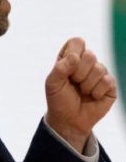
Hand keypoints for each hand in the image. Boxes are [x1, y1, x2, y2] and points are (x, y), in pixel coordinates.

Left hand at [44, 37, 116, 152]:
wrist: (68, 120)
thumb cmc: (58, 99)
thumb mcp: (52, 83)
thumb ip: (60, 68)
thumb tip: (75, 57)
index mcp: (70, 57)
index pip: (77, 42)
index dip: (73, 54)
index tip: (66, 68)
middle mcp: (86, 63)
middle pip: (90, 54)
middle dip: (79, 72)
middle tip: (73, 82)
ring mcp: (99, 73)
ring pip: (99, 68)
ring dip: (87, 84)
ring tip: (81, 91)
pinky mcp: (110, 85)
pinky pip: (108, 81)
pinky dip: (96, 91)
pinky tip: (92, 96)